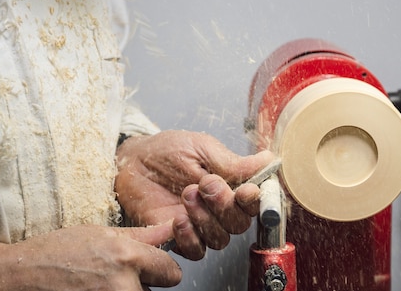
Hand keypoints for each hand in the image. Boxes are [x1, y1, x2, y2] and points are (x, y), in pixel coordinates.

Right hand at [0, 223, 180, 290]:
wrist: (21, 276)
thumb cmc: (58, 252)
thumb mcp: (102, 234)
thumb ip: (143, 236)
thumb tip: (172, 228)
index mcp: (127, 257)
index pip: (171, 271)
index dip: (162, 267)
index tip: (153, 266)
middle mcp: (122, 285)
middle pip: (157, 289)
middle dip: (146, 281)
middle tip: (119, 274)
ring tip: (102, 282)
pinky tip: (94, 290)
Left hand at [115, 130, 274, 259]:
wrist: (132, 161)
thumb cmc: (167, 151)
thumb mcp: (202, 149)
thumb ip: (233, 162)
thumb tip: (268, 159)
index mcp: (231, 185)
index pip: (254, 202)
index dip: (254, 201)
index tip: (246, 191)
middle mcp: (219, 209)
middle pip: (240, 224)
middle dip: (224, 205)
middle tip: (206, 184)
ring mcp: (201, 225)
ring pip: (220, 239)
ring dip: (205, 219)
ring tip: (186, 194)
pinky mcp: (179, 238)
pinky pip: (196, 251)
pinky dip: (190, 238)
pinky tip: (179, 220)